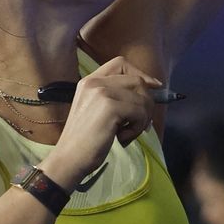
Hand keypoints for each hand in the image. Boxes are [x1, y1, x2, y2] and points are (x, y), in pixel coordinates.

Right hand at [48, 57, 160, 186]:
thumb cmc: (85, 141)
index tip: (154, 87)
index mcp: (89, 81)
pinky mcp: (110, 107)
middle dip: (146, 104)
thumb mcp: (98, 111)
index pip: (120, 63)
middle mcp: (94, 81)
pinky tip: (121, 138)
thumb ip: (117, 98)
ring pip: (143, 99)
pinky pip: (140, 113)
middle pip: (137, 81)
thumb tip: (151, 95)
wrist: (68, 159)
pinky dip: (137, 129)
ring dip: (141, 120)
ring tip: (125, 134)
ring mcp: (102, 92)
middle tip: (138, 125)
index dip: (140, 73)